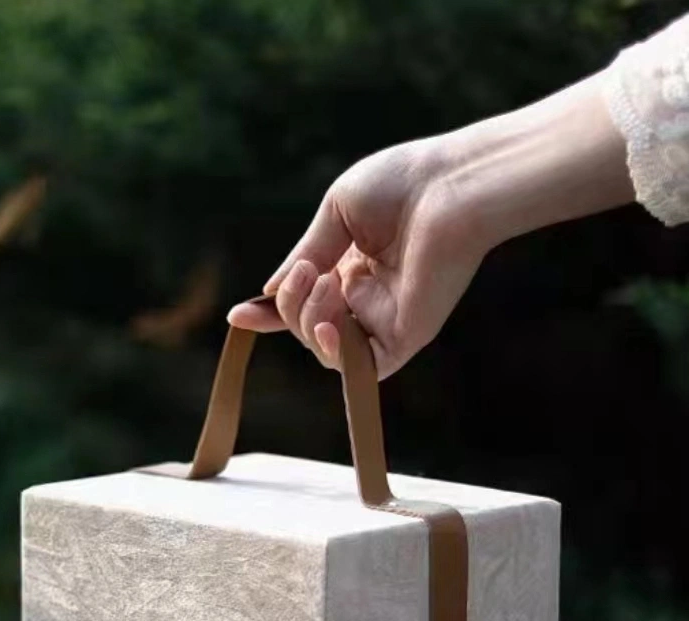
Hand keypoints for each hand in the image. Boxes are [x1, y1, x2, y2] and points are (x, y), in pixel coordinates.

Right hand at [227, 73, 632, 378]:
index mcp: (352, 266)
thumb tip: (269, 290)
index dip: (271, 312)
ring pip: (325, 347)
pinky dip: (334, 353)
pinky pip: (360, 366)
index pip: (304, 301)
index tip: (239, 316)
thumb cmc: (401, 185)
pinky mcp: (404, 338)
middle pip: (307, 326)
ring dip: (308, 321)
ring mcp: (385, 321)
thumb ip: (305, 255)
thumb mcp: (336, 214)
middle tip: (307, 272)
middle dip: (290, 305)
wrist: (449, 188)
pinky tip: (330, 326)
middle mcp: (367, 298)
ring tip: (326, 283)